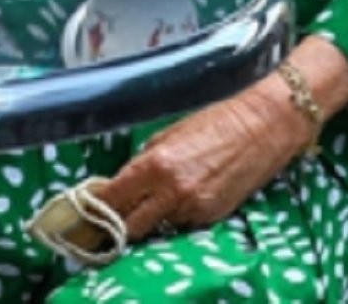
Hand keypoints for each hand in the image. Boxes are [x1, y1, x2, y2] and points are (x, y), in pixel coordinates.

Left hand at [93, 38, 347, 239]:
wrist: (265, 127)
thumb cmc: (216, 121)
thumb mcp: (170, 133)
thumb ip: (146, 160)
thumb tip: (125, 181)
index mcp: (155, 164)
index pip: (113, 197)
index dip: (94, 206)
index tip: (82, 210)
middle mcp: (173, 191)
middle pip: (130, 224)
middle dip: (113, 225)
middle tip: (101, 222)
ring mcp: (195, 208)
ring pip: (157, 226)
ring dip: (145, 221)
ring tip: (139, 209)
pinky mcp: (214, 216)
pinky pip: (183, 223)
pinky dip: (174, 217)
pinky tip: (175, 202)